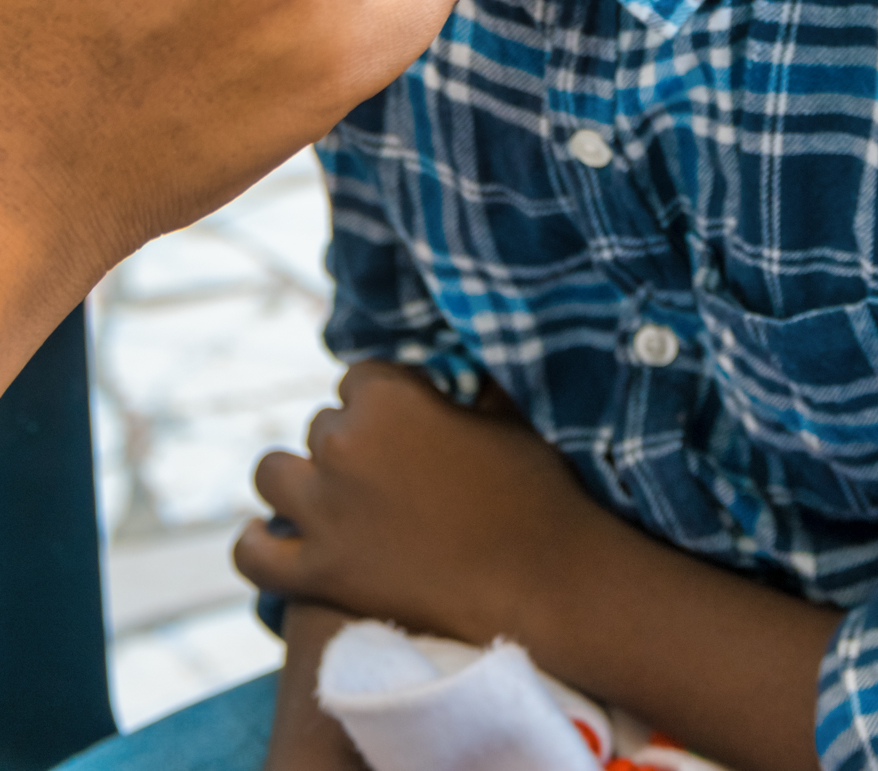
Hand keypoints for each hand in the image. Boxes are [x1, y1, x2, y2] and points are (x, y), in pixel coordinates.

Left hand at [236, 359, 594, 647]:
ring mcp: (324, 511)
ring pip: (274, 474)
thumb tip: (452, 374)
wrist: (541, 585)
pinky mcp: (318, 573)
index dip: (383, 400)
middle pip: (321, 427)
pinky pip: (253, 554)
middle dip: (350, 444)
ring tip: (328, 496)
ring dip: (297, 480)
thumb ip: (463, 386)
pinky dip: (254, 544)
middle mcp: (342, 443)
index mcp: (387, 395)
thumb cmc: (532, 493)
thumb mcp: (503, 414)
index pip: (358, 378)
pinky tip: (264, 535)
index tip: (406, 423)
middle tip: (388, 474)